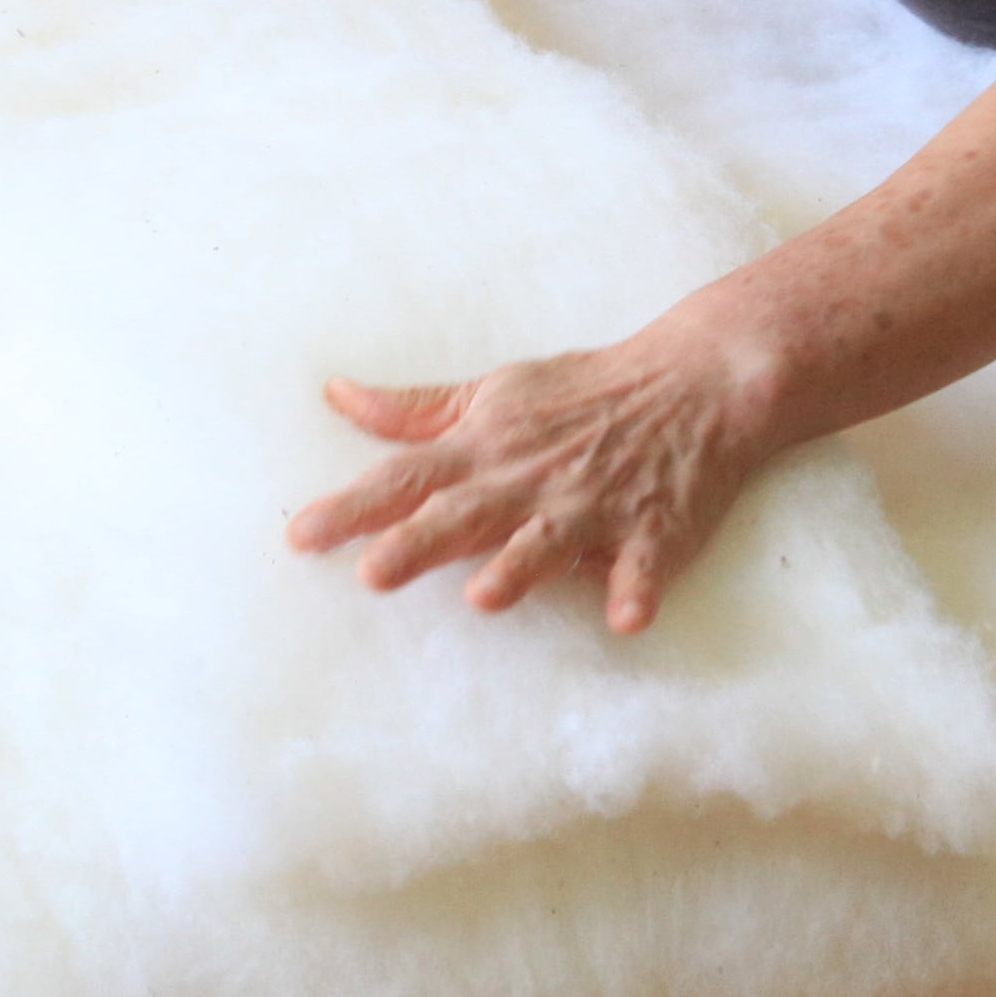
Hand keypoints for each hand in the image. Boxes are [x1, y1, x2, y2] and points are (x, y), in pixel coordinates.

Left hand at [285, 329, 787, 632]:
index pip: (407, 479)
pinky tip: (626, 615)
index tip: (300, 536)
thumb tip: (337, 395)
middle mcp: (531, 479)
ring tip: (485, 596)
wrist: (695, 381)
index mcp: (487, 447)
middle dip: (419, 542)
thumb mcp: (494, 390)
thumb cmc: (584, 392)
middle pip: (466, 514)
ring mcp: (594, 505)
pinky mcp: (654, 529)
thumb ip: (415, 410)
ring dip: (519, 566)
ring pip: (549, 541)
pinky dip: (635, 588)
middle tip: (371, 573)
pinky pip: (643, 565)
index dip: (352, 507)